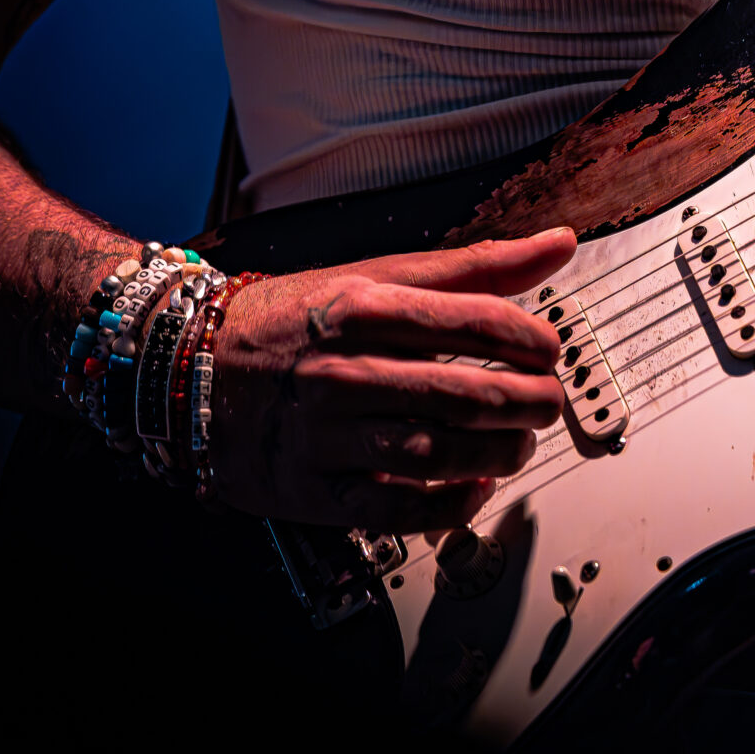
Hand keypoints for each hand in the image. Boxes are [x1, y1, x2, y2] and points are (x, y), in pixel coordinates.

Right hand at [206, 228, 575, 534]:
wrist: (196, 368)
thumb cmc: (299, 321)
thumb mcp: (378, 276)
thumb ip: (474, 266)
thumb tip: (558, 244)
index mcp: (362, 308)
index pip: (468, 319)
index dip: (527, 336)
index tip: (550, 347)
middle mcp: (343, 370)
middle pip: (459, 393)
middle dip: (524, 401)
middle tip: (548, 400)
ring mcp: (326, 434)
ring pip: (434, 453)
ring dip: (497, 452)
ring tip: (519, 441)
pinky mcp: (314, 490)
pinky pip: (394, 510)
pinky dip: (448, 504)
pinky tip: (476, 486)